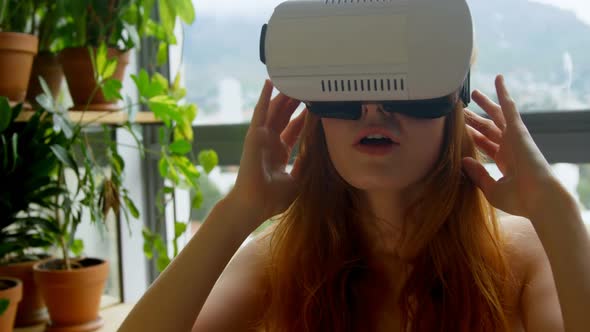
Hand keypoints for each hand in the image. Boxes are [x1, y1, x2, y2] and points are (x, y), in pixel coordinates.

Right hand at [227, 80, 305, 227]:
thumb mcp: (298, 179)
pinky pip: (260, 113)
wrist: (255, 205)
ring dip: (282, 96)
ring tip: (292, 81)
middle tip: (306, 87)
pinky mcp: (253, 135)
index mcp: (279, 154)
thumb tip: (316, 149)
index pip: (294, 130)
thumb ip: (305, 163)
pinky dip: (264, 98)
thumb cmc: (273, 199)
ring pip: (273, 111)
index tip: (315, 106)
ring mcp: (261, 138)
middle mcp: (270, 143)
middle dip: (294, 102)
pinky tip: (269, 84)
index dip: (303, 118)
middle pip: (284, 117)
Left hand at [461, 74, 568, 219]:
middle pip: (489, 128)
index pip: (486, 145)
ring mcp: (514, 138)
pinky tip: (498, 79)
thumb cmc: (518, 200)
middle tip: (462, 110)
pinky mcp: (518, 130)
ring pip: (496, 115)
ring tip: (472, 93)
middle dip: (475, 119)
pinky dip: (503, 92)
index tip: (460, 130)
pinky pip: (509, 106)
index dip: (473, 137)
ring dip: (485, 103)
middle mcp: (509, 148)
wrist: (539, 198)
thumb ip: (477, 173)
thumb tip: (462, 159)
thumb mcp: (491, 188)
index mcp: (505, 162)